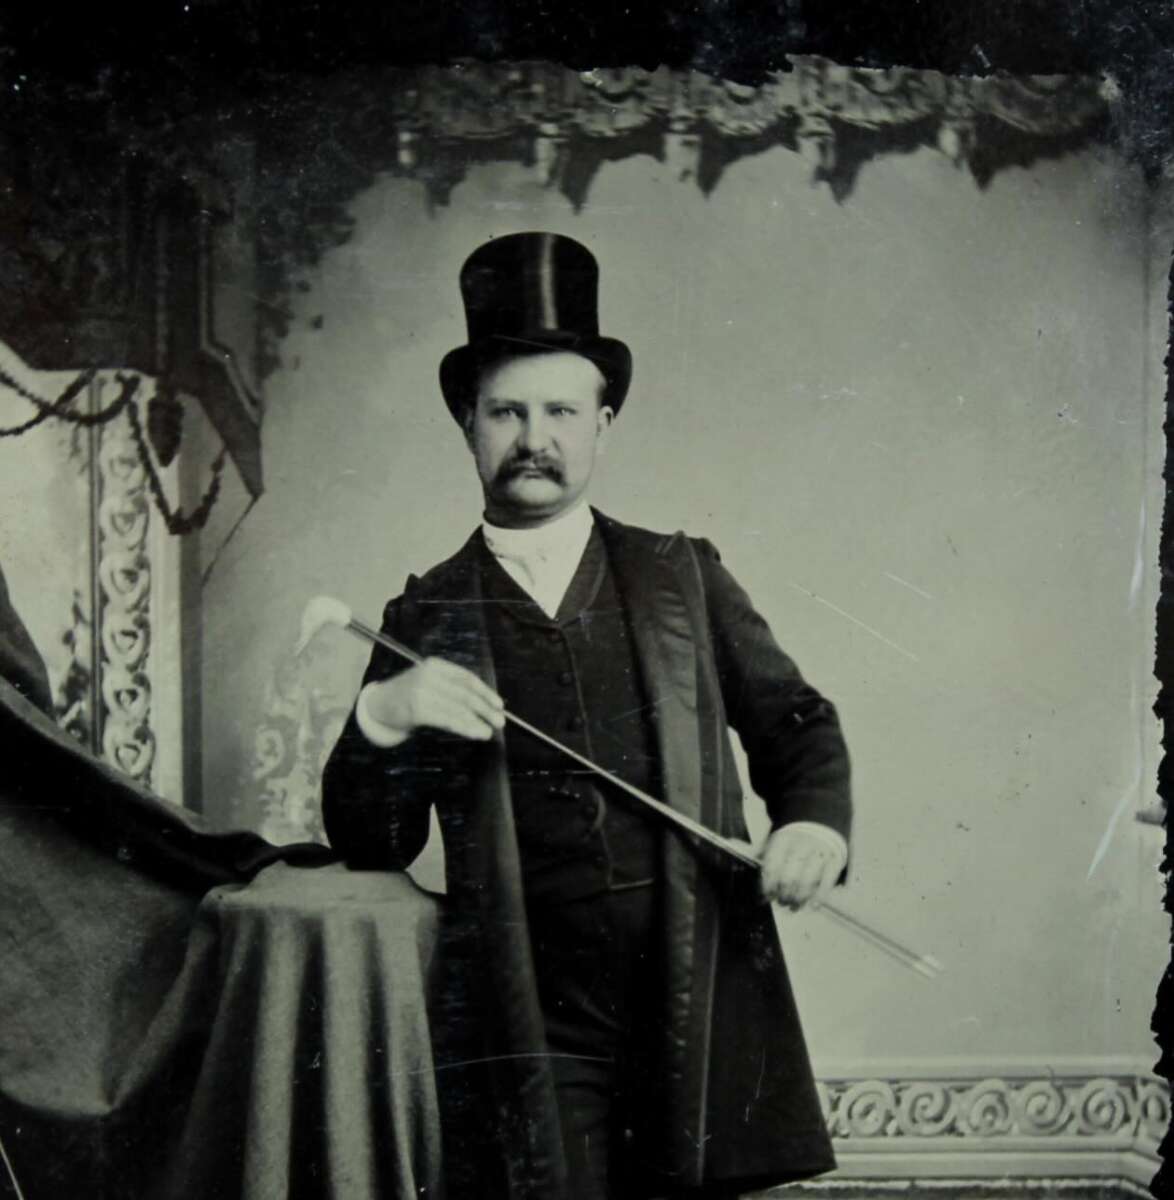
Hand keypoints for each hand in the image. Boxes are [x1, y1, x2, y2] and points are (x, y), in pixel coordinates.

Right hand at [365, 658, 504, 741]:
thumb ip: (451, 689)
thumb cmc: (408, 694)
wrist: (378, 704)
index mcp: (435, 665)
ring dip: (476, 721)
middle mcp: (429, 676)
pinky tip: (474, 733)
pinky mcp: (417, 709)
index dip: (485, 692)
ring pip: (457, 708)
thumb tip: (484, 703)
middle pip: (464, 693)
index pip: (466, 678)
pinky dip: (464, 727)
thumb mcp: (429, 683)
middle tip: (500, 721)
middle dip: (485, 708)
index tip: (499, 704)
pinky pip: (447, 719)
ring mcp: (422, 692)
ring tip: (489, 731)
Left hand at [758, 826, 839, 909]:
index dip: (767, 886)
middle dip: (783, 895)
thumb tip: (753, 870)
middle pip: (788, 877)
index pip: (772, 867)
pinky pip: (827, 882)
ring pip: (807, 882)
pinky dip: (819, 896)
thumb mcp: (776, 838)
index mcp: (783, 839)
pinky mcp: (834, 861)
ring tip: (793, 906)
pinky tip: (812, 905)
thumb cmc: (793, 839)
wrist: (820, 825)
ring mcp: (819, 853)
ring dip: (798, 898)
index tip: (765, 897)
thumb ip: (763, 853)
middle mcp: (801, 845)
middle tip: (780, 903)